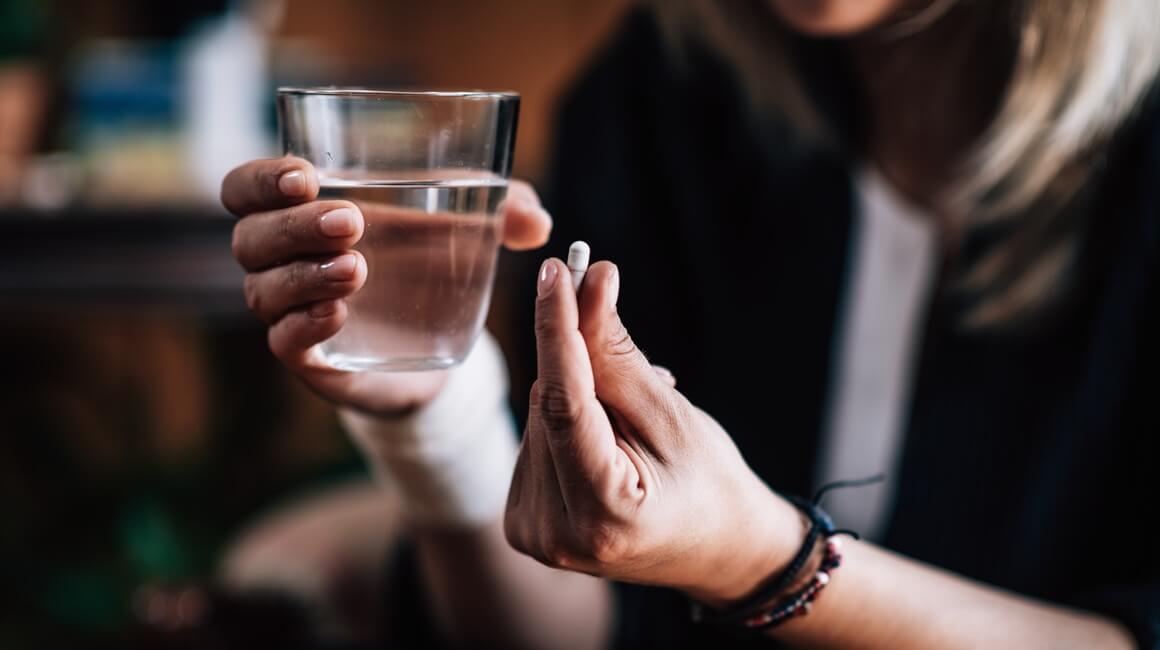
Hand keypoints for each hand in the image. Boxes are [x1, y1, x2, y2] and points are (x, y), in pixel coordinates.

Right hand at [222, 157, 550, 416]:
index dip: (261, 179)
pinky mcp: (311, 359)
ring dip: (303, 275)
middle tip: (352, 221)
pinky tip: (339, 313)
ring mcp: (293, 312)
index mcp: (306, 212)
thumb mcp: (470, 230)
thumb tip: (538, 221)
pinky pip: (284, 342)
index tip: (306, 175)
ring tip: (357, 269)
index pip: (246, 189)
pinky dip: (303, 326)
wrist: (439, 345)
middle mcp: (287, 261)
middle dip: (294, 225)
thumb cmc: (436, 266)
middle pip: (250, 238)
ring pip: (262, 290)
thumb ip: (505, 211)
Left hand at [505, 259, 804, 605]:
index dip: (557, 329)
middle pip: (547, 406)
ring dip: (579, 391)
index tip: (556, 270)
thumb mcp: (673, 415)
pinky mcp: (523, 522)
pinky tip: (610, 433)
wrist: (718, 549)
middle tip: (629, 339)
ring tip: (638, 415)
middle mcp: (553, 533)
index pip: (562, 403)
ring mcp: (533, 533)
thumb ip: (620, 354)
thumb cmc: (710, 483)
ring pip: (538, 416)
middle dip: (578, 356)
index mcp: (601, 515)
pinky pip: (537, 438)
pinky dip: (568, 418)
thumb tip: (590, 281)